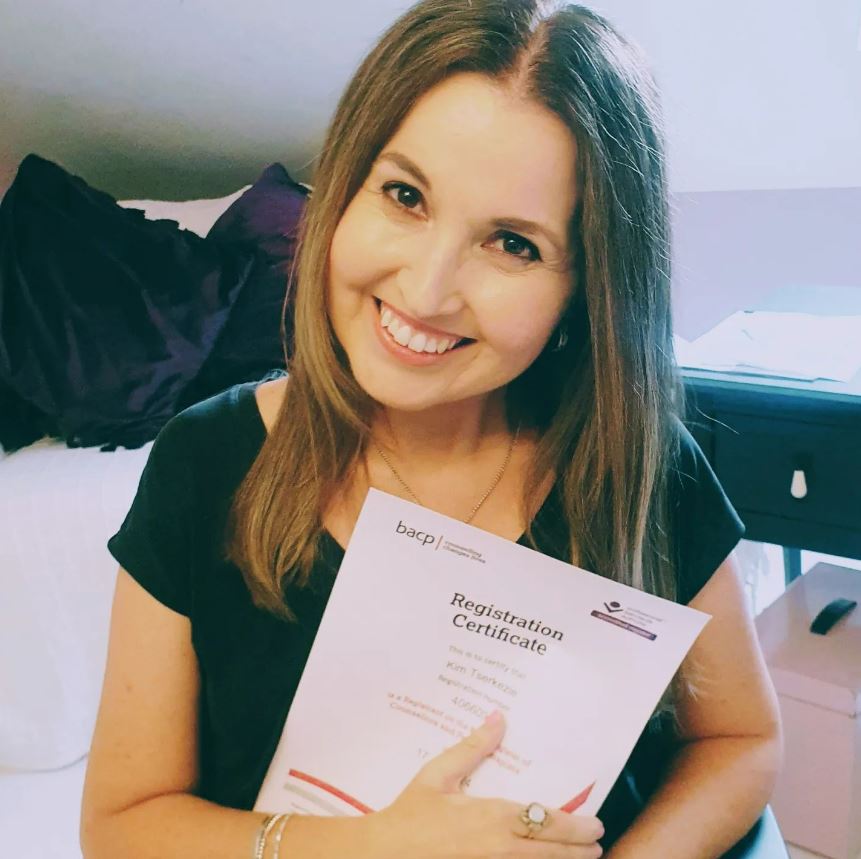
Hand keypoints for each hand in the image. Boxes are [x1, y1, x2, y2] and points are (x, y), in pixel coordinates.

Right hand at [367, 711, 604, 858]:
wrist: (386, 854)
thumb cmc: (412, 812)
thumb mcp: (439, 773)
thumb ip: (472, 747)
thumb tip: (498, 718)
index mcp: (494, 818)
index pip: (549, 822)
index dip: (577, 826)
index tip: (597, 823)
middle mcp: (501, 847)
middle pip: (553, 851)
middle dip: (580, 848)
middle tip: (597, 841)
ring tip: (584, 856)